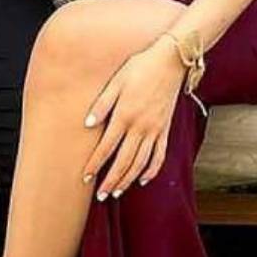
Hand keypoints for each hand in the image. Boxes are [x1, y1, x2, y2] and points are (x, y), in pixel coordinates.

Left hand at [81, 40, 185, 198]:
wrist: (171, 61)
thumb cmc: (140, 67)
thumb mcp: (116, 81)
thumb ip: (102, 104)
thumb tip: (87, 124)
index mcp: (125, 114)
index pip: (107, 147)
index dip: (95, 164)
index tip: (85, 177)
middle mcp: (141, 126)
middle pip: (124, 161)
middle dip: (111, 180)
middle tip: (100, 195)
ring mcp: (155, 130)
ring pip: (141, 163)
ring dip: (128, 179)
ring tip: (117, 192)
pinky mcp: (166, 129)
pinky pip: (159, 155)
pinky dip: (151, 170)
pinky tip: (143, 180)